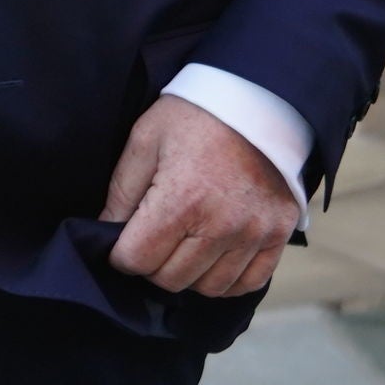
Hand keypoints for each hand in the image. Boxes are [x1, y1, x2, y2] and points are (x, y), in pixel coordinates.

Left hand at [101, 93, 295, 297]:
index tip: (123, 239)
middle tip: (154, 238)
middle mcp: (221, 224)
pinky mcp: (278, 233)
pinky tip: (214, 255)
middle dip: (152, 264)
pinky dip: (227, 279)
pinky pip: (249, 282)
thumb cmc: (194, 115)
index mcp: (182, 199)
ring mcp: (254, 232)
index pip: (136, 260)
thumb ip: (121, 193)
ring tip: (184, 244)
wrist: (257, 96)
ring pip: (208, 288)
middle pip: (170, 280)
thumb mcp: (145, 140)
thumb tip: (106, 234)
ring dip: (189, 273)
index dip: (121, 254)